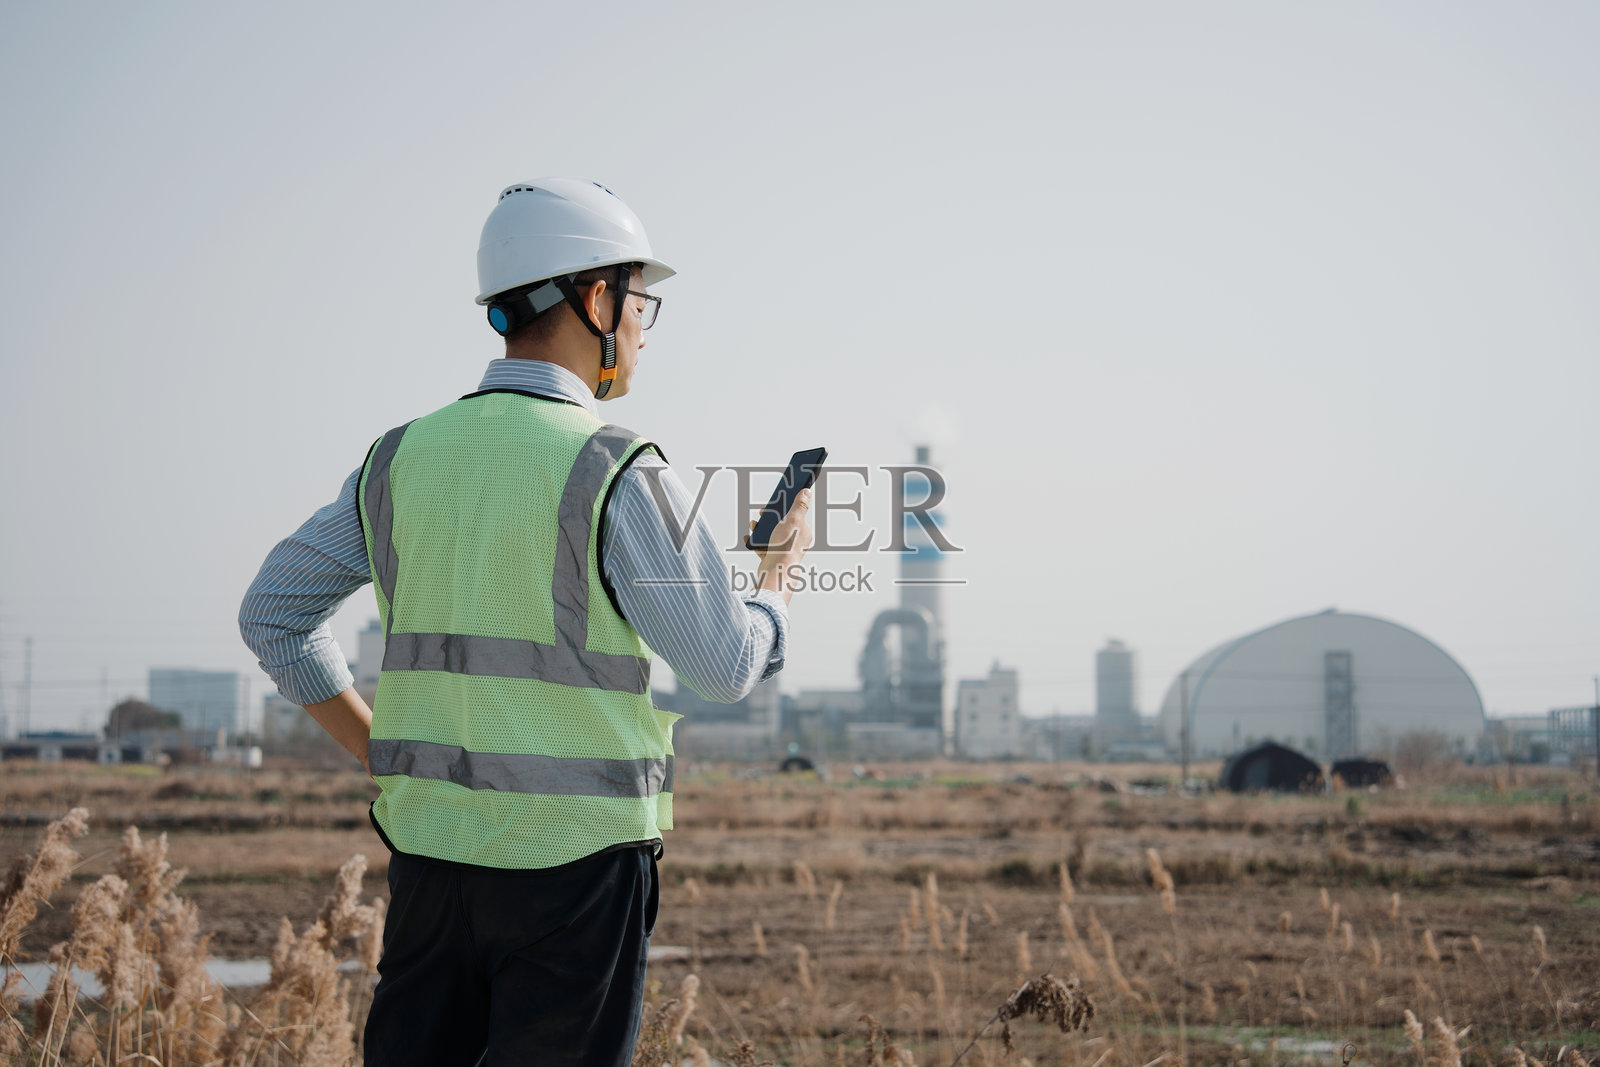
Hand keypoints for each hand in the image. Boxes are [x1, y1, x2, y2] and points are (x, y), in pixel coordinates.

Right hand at [749, 488, 813, 602]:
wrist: (776, 571)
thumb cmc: (786, 546)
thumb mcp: (793, 520)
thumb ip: (800, 505)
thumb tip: (807, 492)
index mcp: (803, 531)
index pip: (795, 514)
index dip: (784, 507)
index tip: (775, 502)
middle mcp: (795, 541)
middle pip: (781, 524)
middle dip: (769, 517)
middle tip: (761, 513)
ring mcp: (784, 549)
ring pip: (771, 534)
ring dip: (760, 528)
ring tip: (753, 525)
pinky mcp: (773, 557)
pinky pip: (762, 546)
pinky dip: (755, 541)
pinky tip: (749, 537)